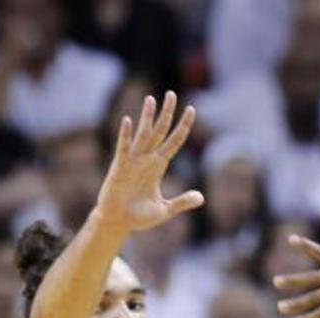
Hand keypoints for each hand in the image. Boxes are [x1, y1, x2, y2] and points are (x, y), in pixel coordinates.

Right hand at [94, 92, 202, 231]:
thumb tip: (201, 198)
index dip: (183, 126)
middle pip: (160, 131)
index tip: (192, 109)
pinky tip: (128, 121)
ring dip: (147, 118)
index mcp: (159, 166)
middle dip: (167, 113)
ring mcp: (133, 161)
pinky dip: (125, 135)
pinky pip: (124, 148)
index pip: (175, 141)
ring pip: (143, 135)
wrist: (118, 222)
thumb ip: (182, 202)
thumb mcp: (165, 209)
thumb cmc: (139, 216)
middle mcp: (147, 159)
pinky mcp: (120, 167)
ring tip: (151, 99)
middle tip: (172, 93)